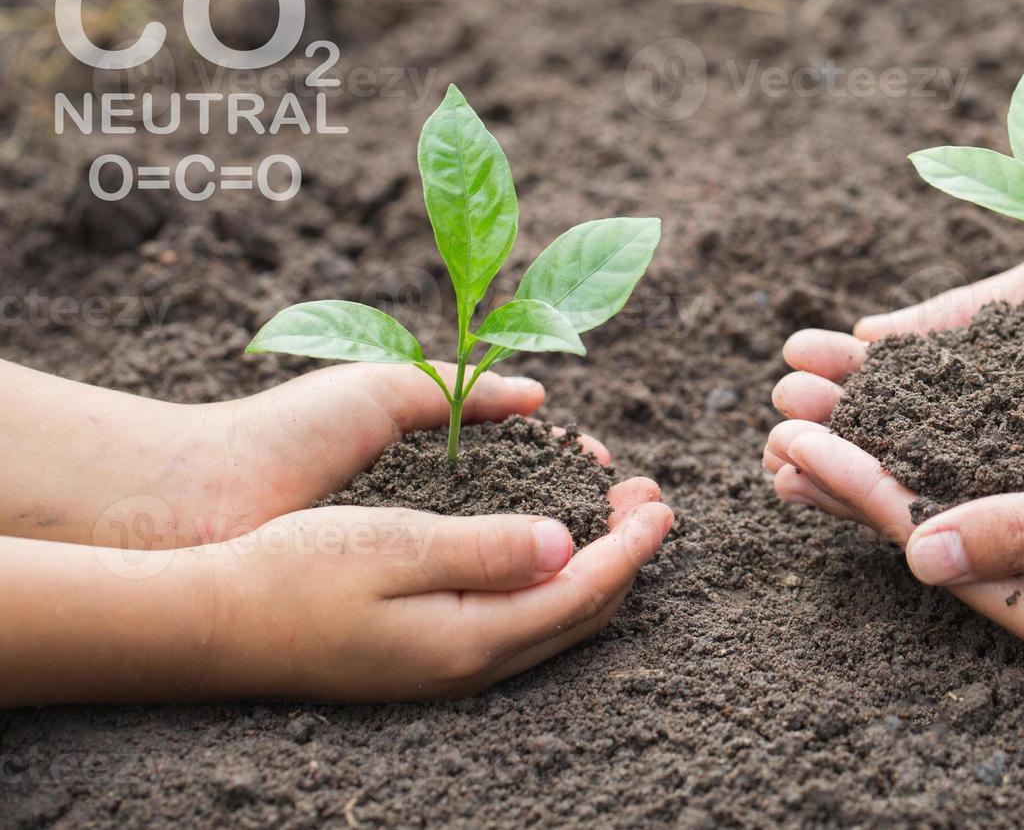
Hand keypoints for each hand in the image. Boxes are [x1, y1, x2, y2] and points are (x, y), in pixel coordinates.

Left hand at [0, 358, 599, 547]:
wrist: (207, 494)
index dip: (576, 466)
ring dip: (583, 550)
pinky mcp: (403, 598)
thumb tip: (543, 397)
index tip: (614, 469)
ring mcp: (420, 559)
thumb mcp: (386, 389)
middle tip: (648, 506)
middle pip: (539, 516)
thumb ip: (465, 391)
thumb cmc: (289, 433)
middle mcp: (437, 512)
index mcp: (436, 455)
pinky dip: (532, 583)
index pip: (528, 464)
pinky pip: (482, 594)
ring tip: (631, 537)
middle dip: (599, 512)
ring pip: (522, 560)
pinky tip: (569, 576)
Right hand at [204, 477, 671, 700]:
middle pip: (581, 612)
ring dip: (594, 568)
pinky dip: (553, 582)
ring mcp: (450, 667)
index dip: (632, 546)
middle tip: (653, 501)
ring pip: (553, 620)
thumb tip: (569, 543)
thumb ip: (489, 547)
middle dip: (626, 557)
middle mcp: (473, 663)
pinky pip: (519, 621)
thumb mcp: (397, 544)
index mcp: (474, 635)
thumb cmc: (298, 571)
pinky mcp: (428, 656)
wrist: (215, 623)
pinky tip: (547, 548)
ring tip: (616, 517)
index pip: (584, 591)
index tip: (664, 503)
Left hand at [766, 382, 1023, 679]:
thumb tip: (921, 554)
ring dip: (874, 437)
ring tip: (802, 400)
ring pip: (945, 480)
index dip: (859, 493)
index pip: (937, 549)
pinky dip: (927, 416)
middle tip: (772, 426)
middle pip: (926, 521)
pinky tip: (879, 385)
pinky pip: (982, 449)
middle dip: (847, 471)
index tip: (793, 445)